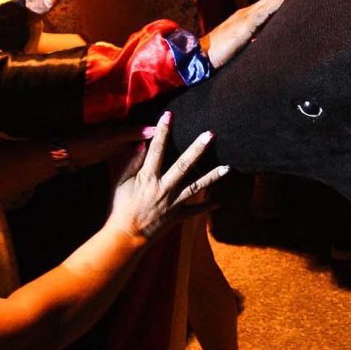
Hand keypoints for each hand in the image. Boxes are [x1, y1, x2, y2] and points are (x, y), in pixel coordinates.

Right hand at [108, 114, 226, 240]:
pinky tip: (220, 201)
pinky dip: (208, 206)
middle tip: (210, 135)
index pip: (156, 149)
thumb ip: (133, 162)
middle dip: (197, 149)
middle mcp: (164, 187)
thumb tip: (142, 144)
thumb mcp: (122, 182)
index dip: (163, 131)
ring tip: (228, 167)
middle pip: (183, 165)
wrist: (127, 234)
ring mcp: (174, 202)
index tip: (169, 115)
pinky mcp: (178, 215)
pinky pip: (196, 210)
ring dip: (213, 176)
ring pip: (196, 186)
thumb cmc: (122, 205)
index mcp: (148, 177)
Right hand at [203, 0, 295, 68]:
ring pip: (270, 0)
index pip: (267, 5)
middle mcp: (246, 13)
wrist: (201, 56)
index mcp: (246, 19)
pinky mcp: (246, 23)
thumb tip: (263, 43)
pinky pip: (266, 10)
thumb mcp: (240, 47)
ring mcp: (246, 16)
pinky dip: (278, 1)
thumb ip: (252, 42)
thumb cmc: (218, 55)